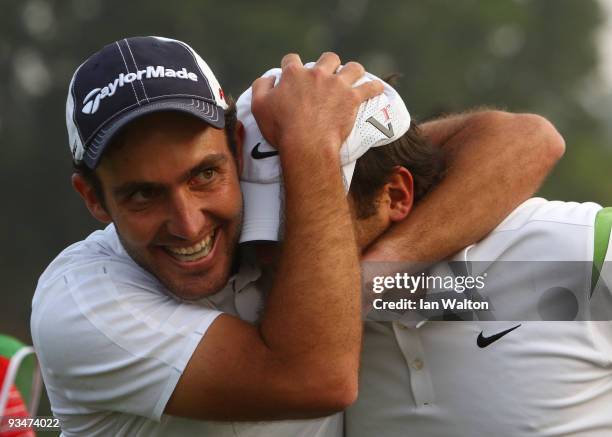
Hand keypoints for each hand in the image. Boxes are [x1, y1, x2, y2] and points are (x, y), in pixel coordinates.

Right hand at [251, 52, 382, 155]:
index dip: (292, 65)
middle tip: (328, 76)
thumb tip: (269, 78)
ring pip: (352, 67)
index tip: (294, 73)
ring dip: (353, 71)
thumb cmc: (281, 128)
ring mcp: (337, 85)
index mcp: (294, 73)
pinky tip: (378, 88)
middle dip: (329, 65)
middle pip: (328, 58)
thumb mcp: (258, 106)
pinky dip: (375, 87)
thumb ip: (261, 86)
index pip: (292, 59)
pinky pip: (370, 88)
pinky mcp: (352, 98)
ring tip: (353, 77)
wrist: (306, 144)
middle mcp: (317, 73)